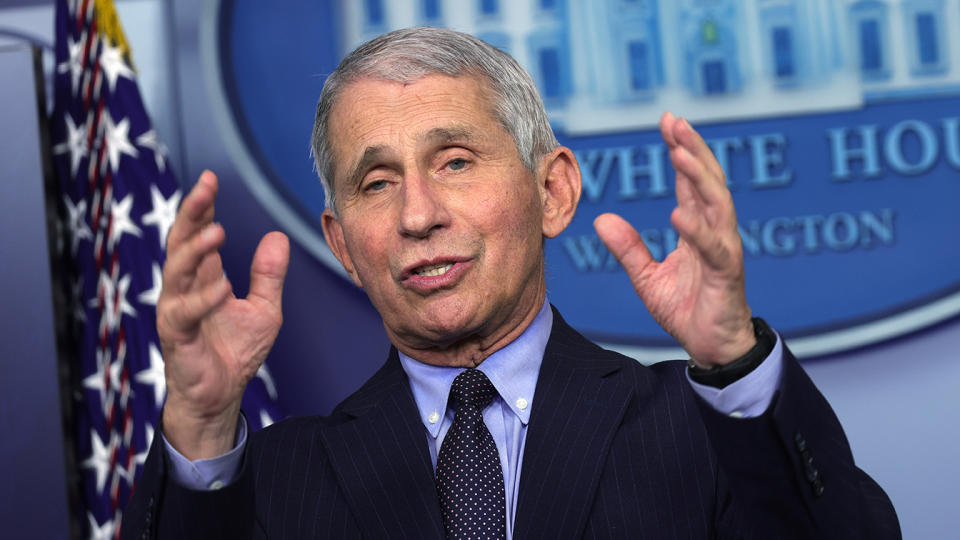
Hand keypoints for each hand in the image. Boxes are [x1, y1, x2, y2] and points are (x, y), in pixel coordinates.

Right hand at [157, 171, 289, 458]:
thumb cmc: (235, 352)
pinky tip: (220, 288)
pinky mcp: (176, 336)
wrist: (220, 396)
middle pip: (182, 242)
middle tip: (205, 188)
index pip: (199, 233)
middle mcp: (185, 288)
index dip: (203, 207)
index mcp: (204, 277)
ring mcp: (177, 310)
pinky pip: (185, 313)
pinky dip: (202, 299)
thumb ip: (268, 275)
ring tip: (215, 231)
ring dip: (195, 250)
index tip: (211, 179)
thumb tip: (278, 237)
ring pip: (177, 272)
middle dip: (192, 214)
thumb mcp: (264, 309)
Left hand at [594, 112, 753, 366]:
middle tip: (675, 122)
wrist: (713, 347)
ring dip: (698, 177)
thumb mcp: (647, 277)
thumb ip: (628, 248)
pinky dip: (698, 229)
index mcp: (697, 228)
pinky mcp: (727, 274)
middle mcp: (715, 231)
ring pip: (717, 205)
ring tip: (679, 153)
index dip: (680, 150)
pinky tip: (681, 213)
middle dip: (692, 149)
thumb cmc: (688, 309)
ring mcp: (724, 250)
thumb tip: (601, 219)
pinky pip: (714, 248)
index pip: (689, 181)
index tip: (667, 121)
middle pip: (707, 181)